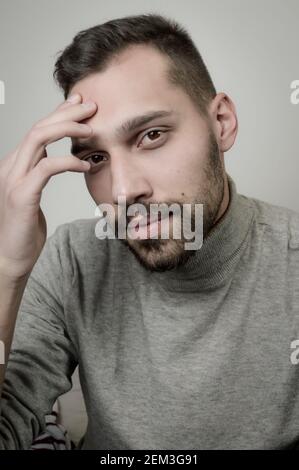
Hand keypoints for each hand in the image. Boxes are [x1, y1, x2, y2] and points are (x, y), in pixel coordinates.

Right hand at [0, 93, 96, 280]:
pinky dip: (68, 162)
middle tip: (91, 106)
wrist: (11, 257)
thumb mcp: (33, 194)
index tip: (80, 104)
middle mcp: (11, 166)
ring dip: (67, 129)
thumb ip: (40, 174)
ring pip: (38, 139)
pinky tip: (84, 165)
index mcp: (15, 165)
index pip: (37, 130)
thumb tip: (56, 160)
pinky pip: (47, 168)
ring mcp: (13, 179)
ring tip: (91, 130)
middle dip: (66, 113)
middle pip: (38, 127)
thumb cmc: (25, 229)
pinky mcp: (21, 194)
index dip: (58, 114)